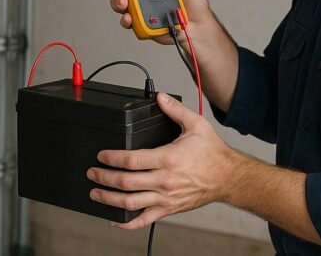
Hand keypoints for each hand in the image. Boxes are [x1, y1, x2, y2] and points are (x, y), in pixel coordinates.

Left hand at [87, 93, 234, 228]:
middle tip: (91, 173)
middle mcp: (165, 181)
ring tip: (95, 193)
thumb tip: (160, 97)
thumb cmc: (213, 153)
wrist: (228, 177)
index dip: (112, 158)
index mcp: (168, 159)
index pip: (132, 160)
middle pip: (126, 183)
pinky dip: (127, 223)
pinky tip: (115, 219)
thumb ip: (175, 110)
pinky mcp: (169, 209)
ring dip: (109, 199)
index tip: (101, 155)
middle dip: (104, 178)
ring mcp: (166, 198)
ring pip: (131, 203)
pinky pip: (144, 220)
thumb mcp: (196, 125)